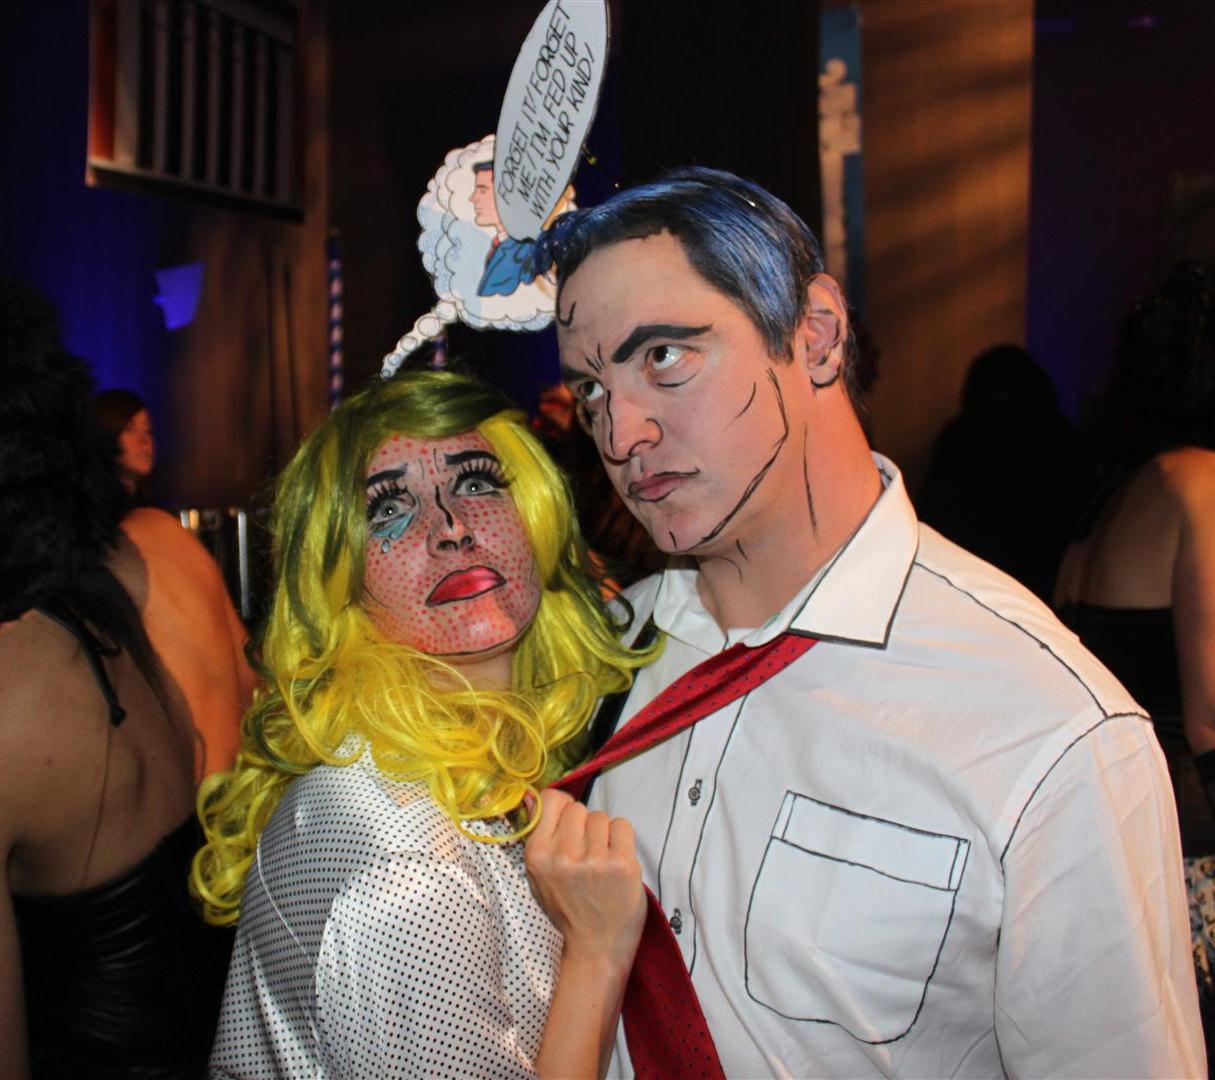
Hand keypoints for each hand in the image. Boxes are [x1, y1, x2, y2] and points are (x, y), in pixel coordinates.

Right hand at [524, 789, 645, 970]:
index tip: (570, 824)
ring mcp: (593, 860)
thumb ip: (538, 838)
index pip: (551, 800)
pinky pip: (623, 825)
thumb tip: (533, 797)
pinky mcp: (622, 864)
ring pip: (601, 817)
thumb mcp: (539, 877)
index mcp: (537, 856)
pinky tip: (617, 861)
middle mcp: (563, 856)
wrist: (596, 948)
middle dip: (584, 825)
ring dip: (604, 834)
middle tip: (587, 851)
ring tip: (602, 860)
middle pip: (579, 808)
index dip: (563, 809)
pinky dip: (622, 839)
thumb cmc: (569, 910)